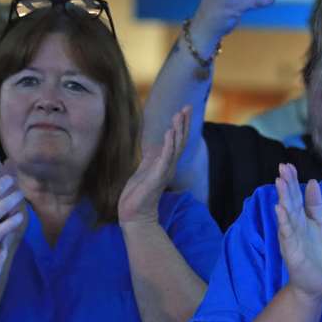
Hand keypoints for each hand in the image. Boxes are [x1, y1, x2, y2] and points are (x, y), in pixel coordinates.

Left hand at [119, 106, 189, 225]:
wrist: (134, 214)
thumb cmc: (138, 193)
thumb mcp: (144, 169)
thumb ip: (151, 158)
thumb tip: (154, 146)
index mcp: (166, 163)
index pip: (177, 141)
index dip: (181, 125)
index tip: (184, 109)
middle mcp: (168, 166)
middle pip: (180, 141)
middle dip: (184, 124)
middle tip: (187, 107)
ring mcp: (164, 172)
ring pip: (175, 148)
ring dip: (178, 131)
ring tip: (178, 115)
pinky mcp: (157, 177)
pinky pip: (165, 159)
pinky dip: (168, 145)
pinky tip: (170, 133)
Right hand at [274, 163, 321, 298]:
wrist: (316, 282)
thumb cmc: (317, 253)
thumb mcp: (320, 224)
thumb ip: (315, 205)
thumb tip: (312, 182)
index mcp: (300, 219)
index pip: (295, 197)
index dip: (292, 181)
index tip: (288, 165)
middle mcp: (293, 226)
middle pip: (289, 202)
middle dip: (286, 185)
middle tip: (282, 167)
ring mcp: (291, 238)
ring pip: (287, 215)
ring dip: (283, 199)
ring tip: (280, 182)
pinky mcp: (292, 252)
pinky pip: (287, 235)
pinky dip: (283, 222)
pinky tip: (280, 210)